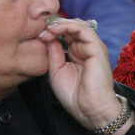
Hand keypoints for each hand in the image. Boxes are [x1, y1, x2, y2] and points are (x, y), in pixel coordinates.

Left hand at [40, 19, 127, 134]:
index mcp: (77, 53)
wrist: (88, 109)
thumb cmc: (74, 95)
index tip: (38, 36)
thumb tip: (48, 36)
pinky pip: (83, 30)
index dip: (52, 31)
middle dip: (54, 26)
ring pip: (78, 25)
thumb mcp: (56, 70)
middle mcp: (86, 47)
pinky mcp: (96, 48)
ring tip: (46, 30)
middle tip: (40, 31)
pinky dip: (68, 26)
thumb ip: (53, 53)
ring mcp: (92, 47)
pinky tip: (55, 31)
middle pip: (71, 27)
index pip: (66, 34)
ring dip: (60, 24)